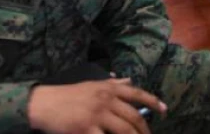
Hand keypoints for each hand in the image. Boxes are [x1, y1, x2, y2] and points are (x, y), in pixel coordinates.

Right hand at [28, 78, 165, 133]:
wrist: (44, 103)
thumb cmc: (68, 95)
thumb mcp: (92, 84)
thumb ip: (112, 83)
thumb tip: (128, 81)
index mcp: (108, 88)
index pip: (137, 93)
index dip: (153, 102)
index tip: (165, 110)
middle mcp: (105, 100)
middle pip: (133, 117)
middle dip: (144, 130)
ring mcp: (96, 115)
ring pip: (124, 130)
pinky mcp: (86, 130)